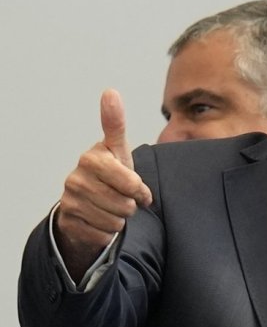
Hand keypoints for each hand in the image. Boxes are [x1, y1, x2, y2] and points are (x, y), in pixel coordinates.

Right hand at [55, 89, 152, 279]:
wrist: (87, 203)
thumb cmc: (110, 173)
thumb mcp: (117, 149)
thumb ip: (115, 123)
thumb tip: (110, 92)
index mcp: (92, 158)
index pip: (130, 181)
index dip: (139, 189)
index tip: (138, 188)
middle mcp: (75, 178)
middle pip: (125, 204)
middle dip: (130, 205)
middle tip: (123, 198)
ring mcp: (69, 200)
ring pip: (115, 220)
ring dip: (120, 219)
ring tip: (112, 207)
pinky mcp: (68, 222)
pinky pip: (102, 234)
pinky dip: (107, 232)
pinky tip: (100, 220)